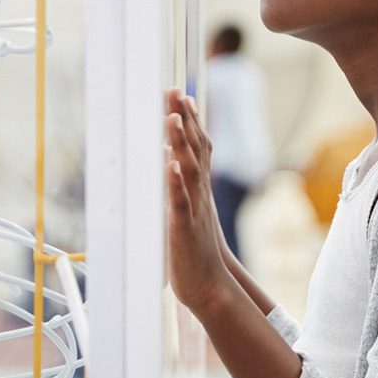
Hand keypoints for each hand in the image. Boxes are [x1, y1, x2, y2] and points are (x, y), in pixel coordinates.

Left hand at [165, 89, 231, 311]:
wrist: (209, 286)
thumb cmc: (195, 249)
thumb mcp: (187, 211)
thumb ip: (180, 186)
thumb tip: (168, 158)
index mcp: (199, 189)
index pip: (198, 148)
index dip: (191, 121)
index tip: (182, 95)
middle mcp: (199, 194)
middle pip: (195, 151)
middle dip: (185, 120)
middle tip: (176, 91)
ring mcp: (193, 210)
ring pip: (189, 171)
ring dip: (182, 143)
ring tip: (174, 117)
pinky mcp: (184, 229)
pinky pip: (180, 203)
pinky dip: (176, 183)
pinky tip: (170, 165)